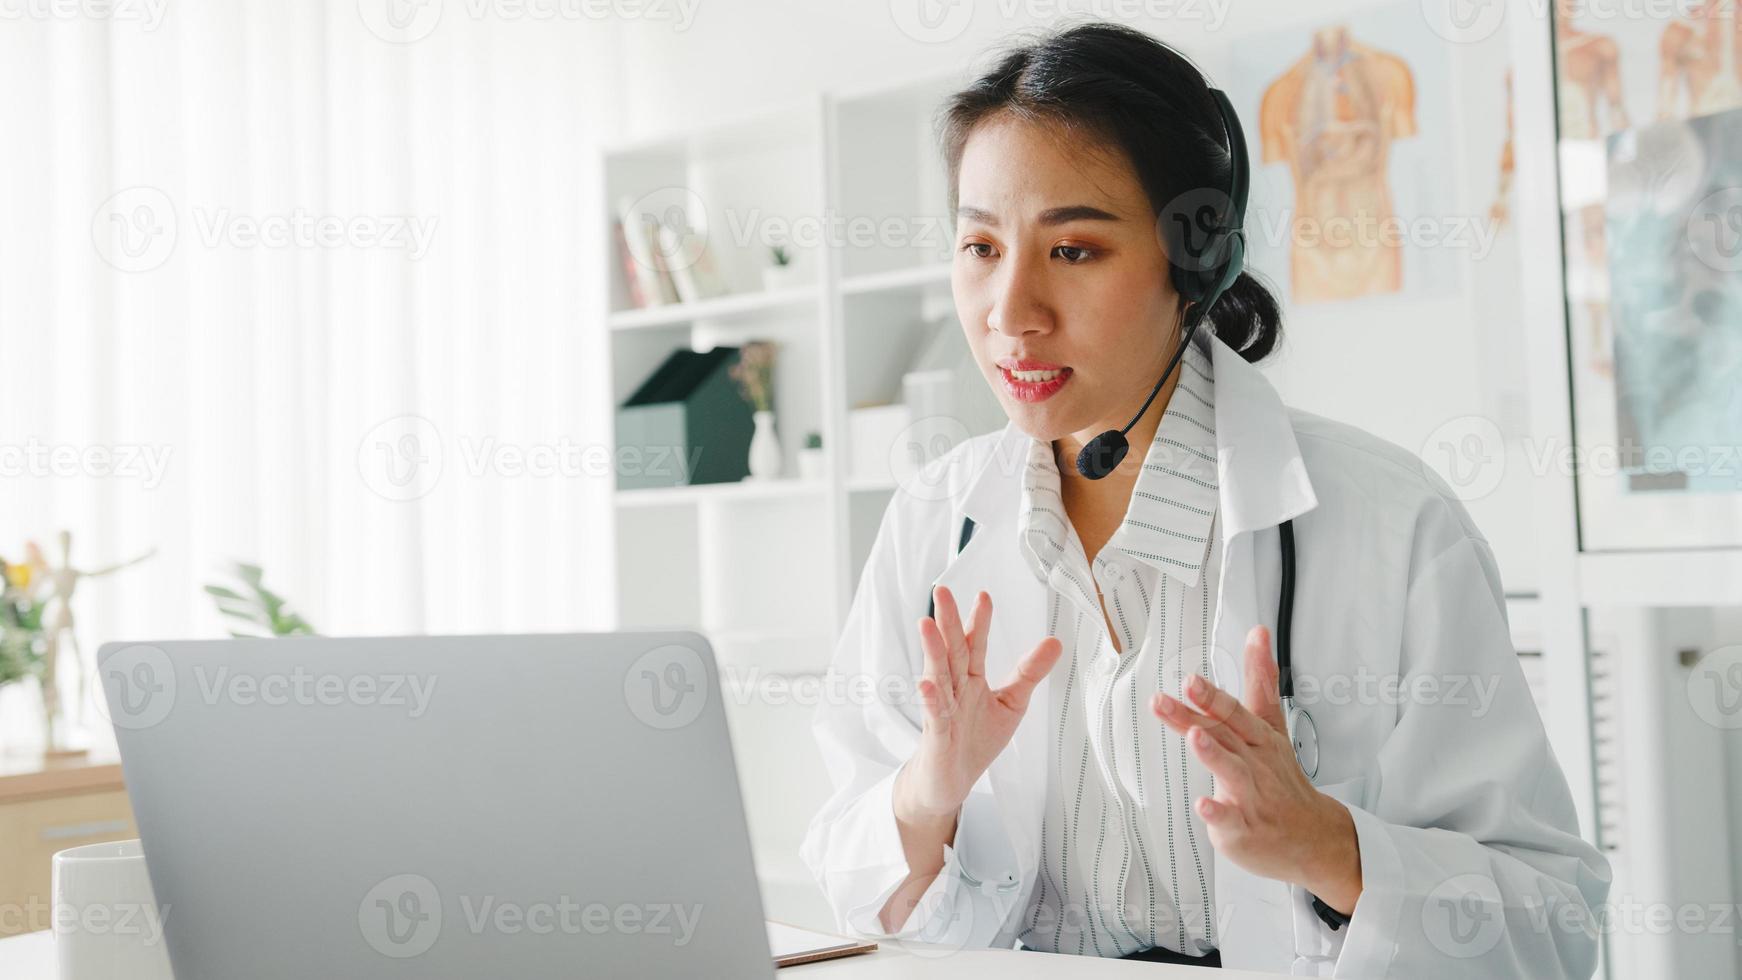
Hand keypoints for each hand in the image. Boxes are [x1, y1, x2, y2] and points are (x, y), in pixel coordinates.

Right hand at [894, 586, 1062, 828]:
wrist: (950, 781)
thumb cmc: (977, 739)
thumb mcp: (1011, 703)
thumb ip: (1029, 673)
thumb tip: (1055, 641)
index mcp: (971, 679)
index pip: (974, 645)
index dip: (978, 621)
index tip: (984, 596)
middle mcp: (954, 689)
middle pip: (952, 651)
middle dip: (948, 622)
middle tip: (942, 591)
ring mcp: (942, 711)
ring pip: (938, 676)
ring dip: (932, 651)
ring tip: (927, 624)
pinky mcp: (937, 736)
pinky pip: (934, 716)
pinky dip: (931, 700)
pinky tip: (927, 684)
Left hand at [1150, 625, 1362, 914]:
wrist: (1313, 835)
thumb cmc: (1283, 777)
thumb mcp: (1272, 725)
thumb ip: (1260, 680)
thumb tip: (1258, 632)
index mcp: (1258, 738)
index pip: (1234, 712)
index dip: (1212, 696)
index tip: (1191, 679)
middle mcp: (1254, 763)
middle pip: (1226, 733)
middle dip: (1203, 711)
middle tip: (1185, 689)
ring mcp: (1251, 795)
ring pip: (1231, 771)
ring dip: (1214, 753)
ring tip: (1195, 736)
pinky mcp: (1243, 827)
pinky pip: (1229, 819)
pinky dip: (1216, 812)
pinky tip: (1202, 804)